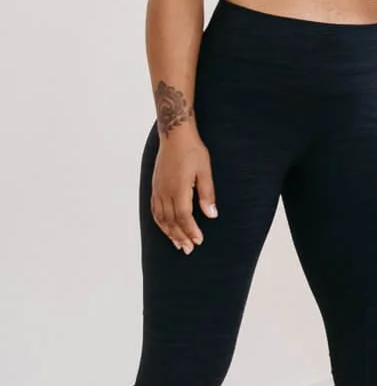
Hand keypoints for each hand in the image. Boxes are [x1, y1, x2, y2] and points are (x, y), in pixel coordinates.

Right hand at [150, 127, 217, 253]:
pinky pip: (155, 210)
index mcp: (178, 189)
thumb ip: (207, 194)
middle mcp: (165, 192)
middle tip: (188, 249)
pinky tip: (166, 227)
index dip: (191, 231)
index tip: (198, 241)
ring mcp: (158, 190)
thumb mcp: (205, 171)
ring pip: (161, 218)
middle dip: (180, 236)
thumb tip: (212, 215)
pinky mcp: (155, 187)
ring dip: (169, 233)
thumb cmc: (193, 151)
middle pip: (171, 221)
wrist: (175, 136)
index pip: (184, 217)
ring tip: (178, 243)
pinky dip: (160, 223)